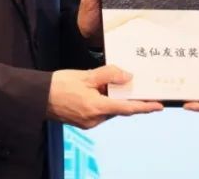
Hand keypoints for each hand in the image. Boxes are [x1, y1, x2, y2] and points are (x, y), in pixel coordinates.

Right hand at [47, 65, 162, 128]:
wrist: (39, 97)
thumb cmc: (60, 84)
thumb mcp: (86, 75)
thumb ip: (109, 74)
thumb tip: (127, 76)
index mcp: (97, 107)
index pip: (127, 108)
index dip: (145, 107)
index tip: (159, 106)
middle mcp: (95, 119)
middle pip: (118, 108)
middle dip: (127, 98)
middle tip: (136, 86)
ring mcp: (89, 123)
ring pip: (109, 110)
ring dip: (113, 99)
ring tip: (108, 84)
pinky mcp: (83, 122)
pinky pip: (100, 112)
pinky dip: (103, 102)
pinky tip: (98, 91)